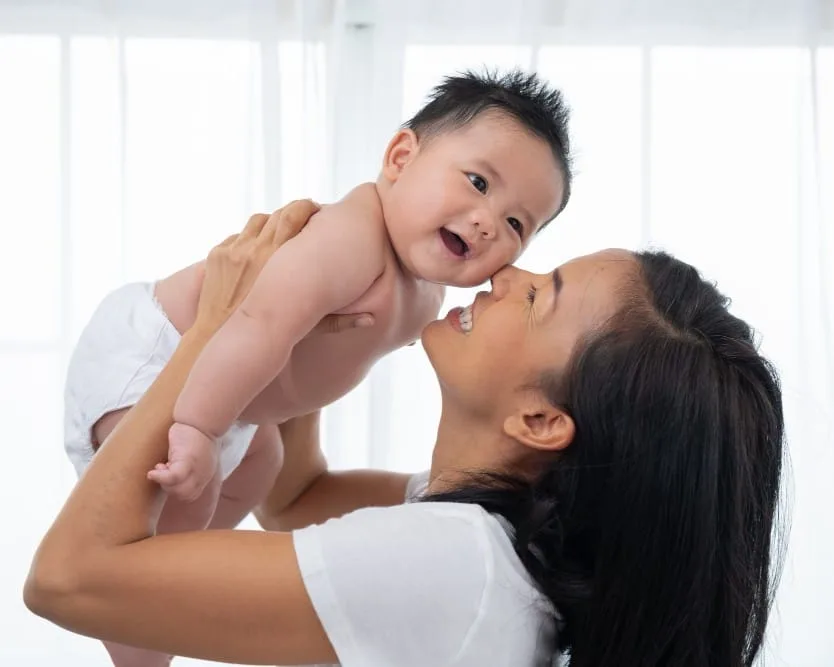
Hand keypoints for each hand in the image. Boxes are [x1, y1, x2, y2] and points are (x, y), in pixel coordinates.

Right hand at [147, 423, 218, 501]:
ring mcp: (196, 469)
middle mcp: (203, 474)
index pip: (191, 494)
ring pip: (179, 490)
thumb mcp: (197, 453)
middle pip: (185, 495)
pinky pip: (174, 477)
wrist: (201, 418)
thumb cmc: (195, 432)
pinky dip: (161, 477)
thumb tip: (172, 468)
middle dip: (169, 487)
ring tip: (160, 466)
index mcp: (205, 474)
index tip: (169, 474)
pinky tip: (152, 472)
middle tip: (162, 469)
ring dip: (164, 482)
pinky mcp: (187, 460)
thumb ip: (190, 465)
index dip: (176, 489)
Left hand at [193, 200, 373, 335]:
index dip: (308, 208)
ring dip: (271, 222)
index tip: (319, 212)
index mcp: (279, 258)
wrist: (219, 341)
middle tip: (306, 216)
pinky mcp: (216, 257)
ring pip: (256, 221)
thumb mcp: (307, 328)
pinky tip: (259, 250)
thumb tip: (371, 320)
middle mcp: (255, 248)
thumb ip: (340, 321)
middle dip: (293, 211)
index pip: (296, 213)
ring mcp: (233, 251)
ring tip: (281, 231)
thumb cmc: (269, 338)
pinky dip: (249, 239)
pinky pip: (235, 237)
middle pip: (277, 212)